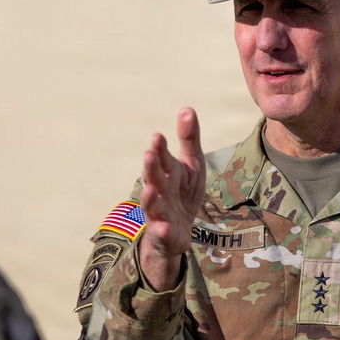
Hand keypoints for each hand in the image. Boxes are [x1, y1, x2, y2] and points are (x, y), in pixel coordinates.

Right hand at [138, 107, 205, 291]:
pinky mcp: (163, 232)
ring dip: (150, 197)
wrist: (178, 230)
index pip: (162, 157)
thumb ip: (188, 138)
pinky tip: (163, 226)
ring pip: (152, 204)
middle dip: (150, 167)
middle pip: (153, 177)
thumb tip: (187, 108)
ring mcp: (159, 211)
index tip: (158, 136)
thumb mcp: (191, 164)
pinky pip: (161, 231)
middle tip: (149, 155)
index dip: (160, 148)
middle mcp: (159, 189)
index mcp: (166, 171)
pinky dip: (161, 229)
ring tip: (151, 190)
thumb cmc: (183, 191)